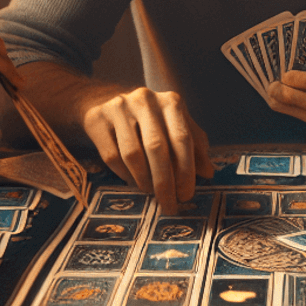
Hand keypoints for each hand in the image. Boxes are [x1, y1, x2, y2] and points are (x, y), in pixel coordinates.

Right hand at [81, 87, 213, 214]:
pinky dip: (124, 175)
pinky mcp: (97, 119)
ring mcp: (119, 108)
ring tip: (150, 191)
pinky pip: (111, 156)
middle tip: (168, 204)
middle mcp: (146, 100)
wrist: (107, 100)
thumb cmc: (150, 119)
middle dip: (165, 182)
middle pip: (157, 148)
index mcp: (171, 102)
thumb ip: (194, 145)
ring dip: (143, 180)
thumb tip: (208, 173)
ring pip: (132, 154)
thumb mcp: (175, 125)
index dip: (186, 171)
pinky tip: (132, 181)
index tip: (186, 195)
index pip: (182, 139)